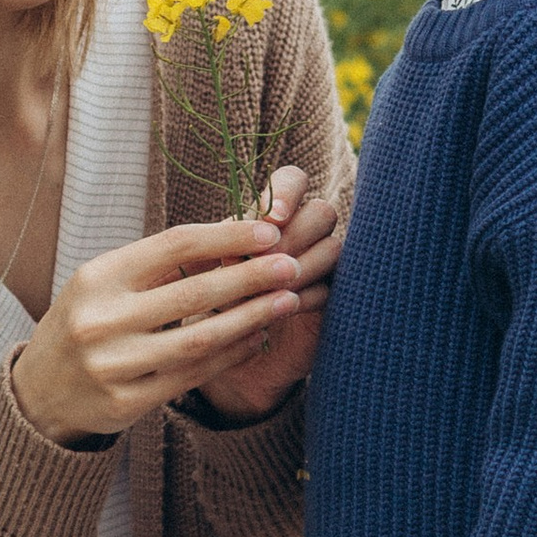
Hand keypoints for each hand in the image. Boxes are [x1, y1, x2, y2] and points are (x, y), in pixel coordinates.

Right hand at [10, 212, 310, 443]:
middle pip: (193, 292)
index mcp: (98, 277)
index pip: (173, 245)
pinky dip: (231, 355)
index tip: (269, 231)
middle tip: (292, 264)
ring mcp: (113, 365)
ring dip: (251, 318)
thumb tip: (233, 234)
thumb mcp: (104, 283)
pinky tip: (257, 338)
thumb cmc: (85, 321)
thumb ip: (159, 265)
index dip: (226, 236)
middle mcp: (101, 319)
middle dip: (251, 276)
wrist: (39, 391)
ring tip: (288, 301)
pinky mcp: (125, 403)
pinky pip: (192, 376)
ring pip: (200, 339)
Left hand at [194, 165, 341, 420]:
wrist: (222, 355)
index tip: (273, 218)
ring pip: (333, 248)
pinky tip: (284, 308)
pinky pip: (332, 287)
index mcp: (269, 218)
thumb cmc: (206, 303)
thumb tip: (230, 242)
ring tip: (273, 289)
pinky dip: (307, 296)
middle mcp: (301, 236)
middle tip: (271, 260)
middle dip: (297, 234)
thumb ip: (219, 250)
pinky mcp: (328, 301)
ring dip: (302, 266)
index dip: (289, 192)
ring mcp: (319, 267)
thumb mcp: (203, 271)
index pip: (293, 181)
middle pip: (322, 211)